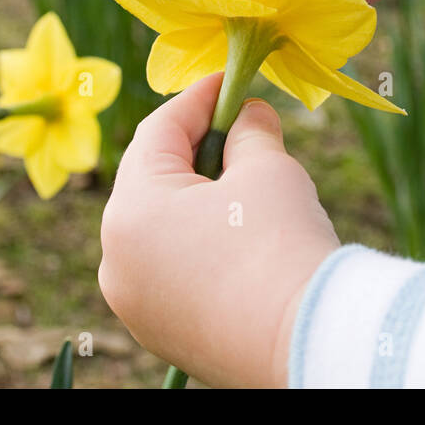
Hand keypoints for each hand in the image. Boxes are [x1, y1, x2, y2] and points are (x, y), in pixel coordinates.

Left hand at [98, 72, 340, 387]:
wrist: (309, 343)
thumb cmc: (282, 246)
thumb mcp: (267, 168)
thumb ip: (249, 131)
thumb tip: (246, 115)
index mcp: (130, 209)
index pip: (158, 131)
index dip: (198, 99)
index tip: (229, 81)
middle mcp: (115, 258)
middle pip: (151, 181)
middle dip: (196, 151)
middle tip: (240, 130)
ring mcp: (132, 302)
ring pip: (158, 229)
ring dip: (194, 201)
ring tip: (245, 188)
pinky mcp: (158, 331)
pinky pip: (168, 271)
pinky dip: (196, 247)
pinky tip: (239, 241)